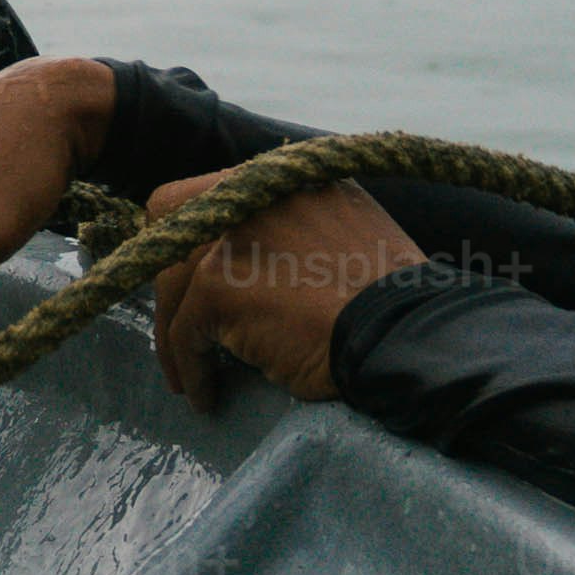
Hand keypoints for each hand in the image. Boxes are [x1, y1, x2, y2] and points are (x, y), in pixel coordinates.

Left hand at [141, 172, 425, 409]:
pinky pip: (184, 331)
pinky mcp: (218, 285)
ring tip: (189, 376)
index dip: (197, 233)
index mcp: (291, 178)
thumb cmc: (392, 305)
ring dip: (175, 334)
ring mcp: (233, 235)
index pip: (214, 190)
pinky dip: (190, 368)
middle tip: (180, 322)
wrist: (403, 335)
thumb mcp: (347, 239)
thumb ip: (298, 233)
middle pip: (174, 218)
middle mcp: (256, 192)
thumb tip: (256, 264)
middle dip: (172, 275)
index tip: (197, 276)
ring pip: (174, 283)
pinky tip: (207, 396)